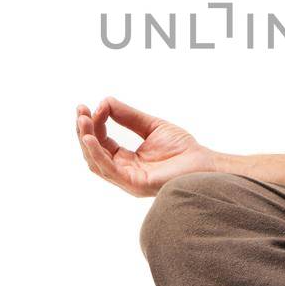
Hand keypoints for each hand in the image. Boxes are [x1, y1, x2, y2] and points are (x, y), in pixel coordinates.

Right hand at [75, 96, 217, 196]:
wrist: (204, 164)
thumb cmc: (182, 149)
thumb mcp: (151, 126)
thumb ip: (128, 116)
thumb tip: (104, 102)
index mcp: (126, 160)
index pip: (102, 142)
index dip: (94, 124)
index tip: (92, 106)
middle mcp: (123, 171)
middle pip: (94, 152)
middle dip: (84, 131)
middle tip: (79, 111)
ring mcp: (127, 179)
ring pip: (96, 162)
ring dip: (86, 141)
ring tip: (82, 121)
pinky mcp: (134, 184)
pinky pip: (109, 169)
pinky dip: (97, 153)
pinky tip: (90, 138)